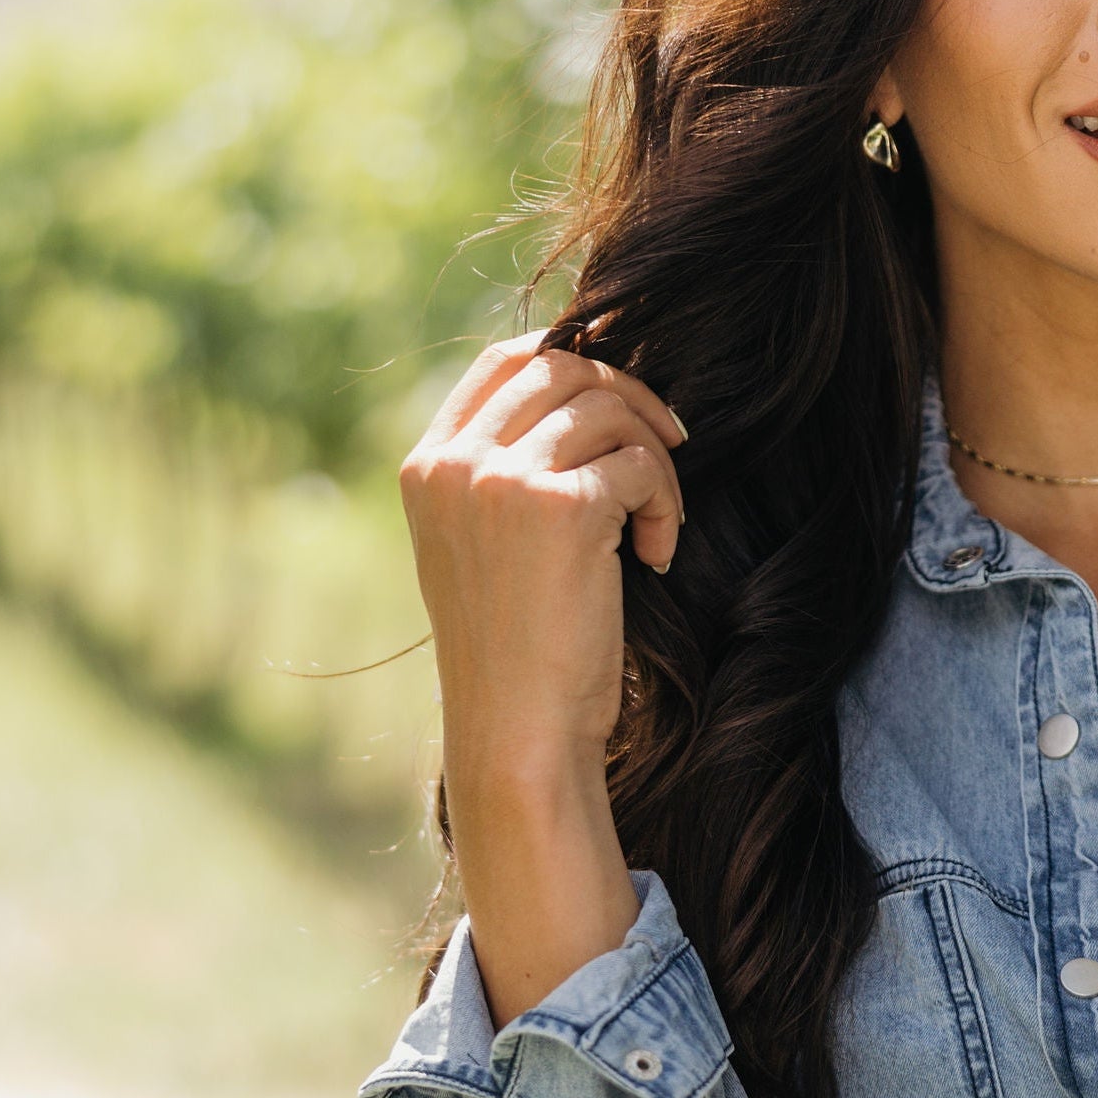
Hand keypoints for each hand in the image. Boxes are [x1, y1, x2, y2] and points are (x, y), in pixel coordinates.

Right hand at [399, 330, 689, 1022]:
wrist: (519, 735)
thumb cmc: (517, 657)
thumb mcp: (486, 551)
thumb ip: (506, 475)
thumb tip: (590, 400)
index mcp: (426, 466)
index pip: (505, 361)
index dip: (578, 365)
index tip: (625, 409)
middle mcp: (456, 462)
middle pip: (564, 365)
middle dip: (630, 400)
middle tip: (671, 451)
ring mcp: (503, 479)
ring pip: (609, 408)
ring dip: (655, 461)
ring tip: (657, 529)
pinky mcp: (562, 509)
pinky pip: (640, 463)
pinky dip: (664, 504)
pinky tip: (656, 557)